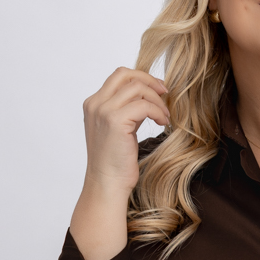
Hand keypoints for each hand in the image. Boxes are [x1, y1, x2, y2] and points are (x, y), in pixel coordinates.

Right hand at [81, 66, 170, 195]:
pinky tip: (163, 123)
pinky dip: (158, 111)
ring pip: (137, 88)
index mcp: (93, 104)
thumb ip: (126, 111)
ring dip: (157, 100)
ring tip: (165, 116)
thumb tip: (145, 98)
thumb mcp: (119, 131)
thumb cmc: (115, 164)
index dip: (141, 78)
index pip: (118, 77)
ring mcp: (103, 111)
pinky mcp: (115, 121)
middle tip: (165, 93)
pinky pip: (144, 105)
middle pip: (125, 74)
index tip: (158, 90)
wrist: (107, 184)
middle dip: (149, 80)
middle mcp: (95, 104)